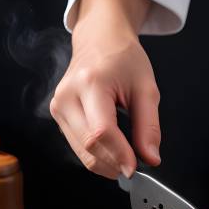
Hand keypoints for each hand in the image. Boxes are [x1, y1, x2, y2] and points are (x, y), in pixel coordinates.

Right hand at [50, 0, 160, 178]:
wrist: (99, 40)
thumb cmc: (123, 59)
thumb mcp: (146, 89)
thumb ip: (149, 126)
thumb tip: (150, 158)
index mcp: (90, 83)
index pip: (102, 131)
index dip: (120, 155)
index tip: (136, 168)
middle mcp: (67, 96)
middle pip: (88, 145)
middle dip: (114, 163)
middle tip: (137, 165)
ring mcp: (58, 106)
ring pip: (81, 151)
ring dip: (106, 163)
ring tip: (127, 158)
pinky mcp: (57, 114)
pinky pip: (77, 146)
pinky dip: (97, 155)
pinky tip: (113, 150)